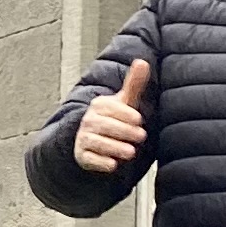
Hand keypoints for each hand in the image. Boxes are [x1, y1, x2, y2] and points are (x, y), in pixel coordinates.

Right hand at [74, 57, 151, 175]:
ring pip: (98, 143)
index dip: (125, 114)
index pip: (110, 108)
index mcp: (99, 105)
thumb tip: (142, 61)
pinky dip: (101, 162)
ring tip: (130, 152)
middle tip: (141, 136)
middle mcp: (88, 121)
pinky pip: (90, 159)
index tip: (139, 119)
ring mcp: (84, 138)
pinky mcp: (82, 155)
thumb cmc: (115, 117)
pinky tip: (113, 165)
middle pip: (105, 126)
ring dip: (115, 148)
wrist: (94, 138)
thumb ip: (133, 83)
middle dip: (124, 132)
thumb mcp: (125, 101)